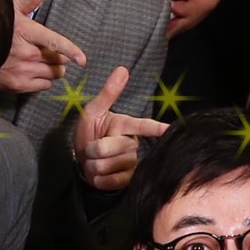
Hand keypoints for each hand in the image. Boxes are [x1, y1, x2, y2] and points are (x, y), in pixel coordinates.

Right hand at [0, 0, 86, 95]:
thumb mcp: (10, 10)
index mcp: (28, 32)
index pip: (54, 42)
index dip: (71, 51)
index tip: (83, 60)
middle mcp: (27, 53)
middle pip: (59, 61)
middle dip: (60, 57)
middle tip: (49, 52)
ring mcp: (22, 70)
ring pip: (54, 74)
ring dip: (53, 69)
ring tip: (42, 62)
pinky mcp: (17, 85)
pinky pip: (44, 86)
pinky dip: (44, 80)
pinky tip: (35, 72)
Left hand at [71, 68, 168, 191]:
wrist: (81, 159)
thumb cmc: (88, 132)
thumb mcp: (93, 111)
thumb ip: (108, 93)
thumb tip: (122, 69)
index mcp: (125, 125)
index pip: (143, 126)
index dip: (155, 128)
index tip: (168, 129)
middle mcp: (132, 144)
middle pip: (113, 147)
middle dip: (94, 149)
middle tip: (89, 148)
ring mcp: (131, 163)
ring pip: (109, 164)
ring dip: (94, 164)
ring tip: (93, 160)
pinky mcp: (127, 180)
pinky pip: (112, 180)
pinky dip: (98, 178)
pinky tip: (97, 174)